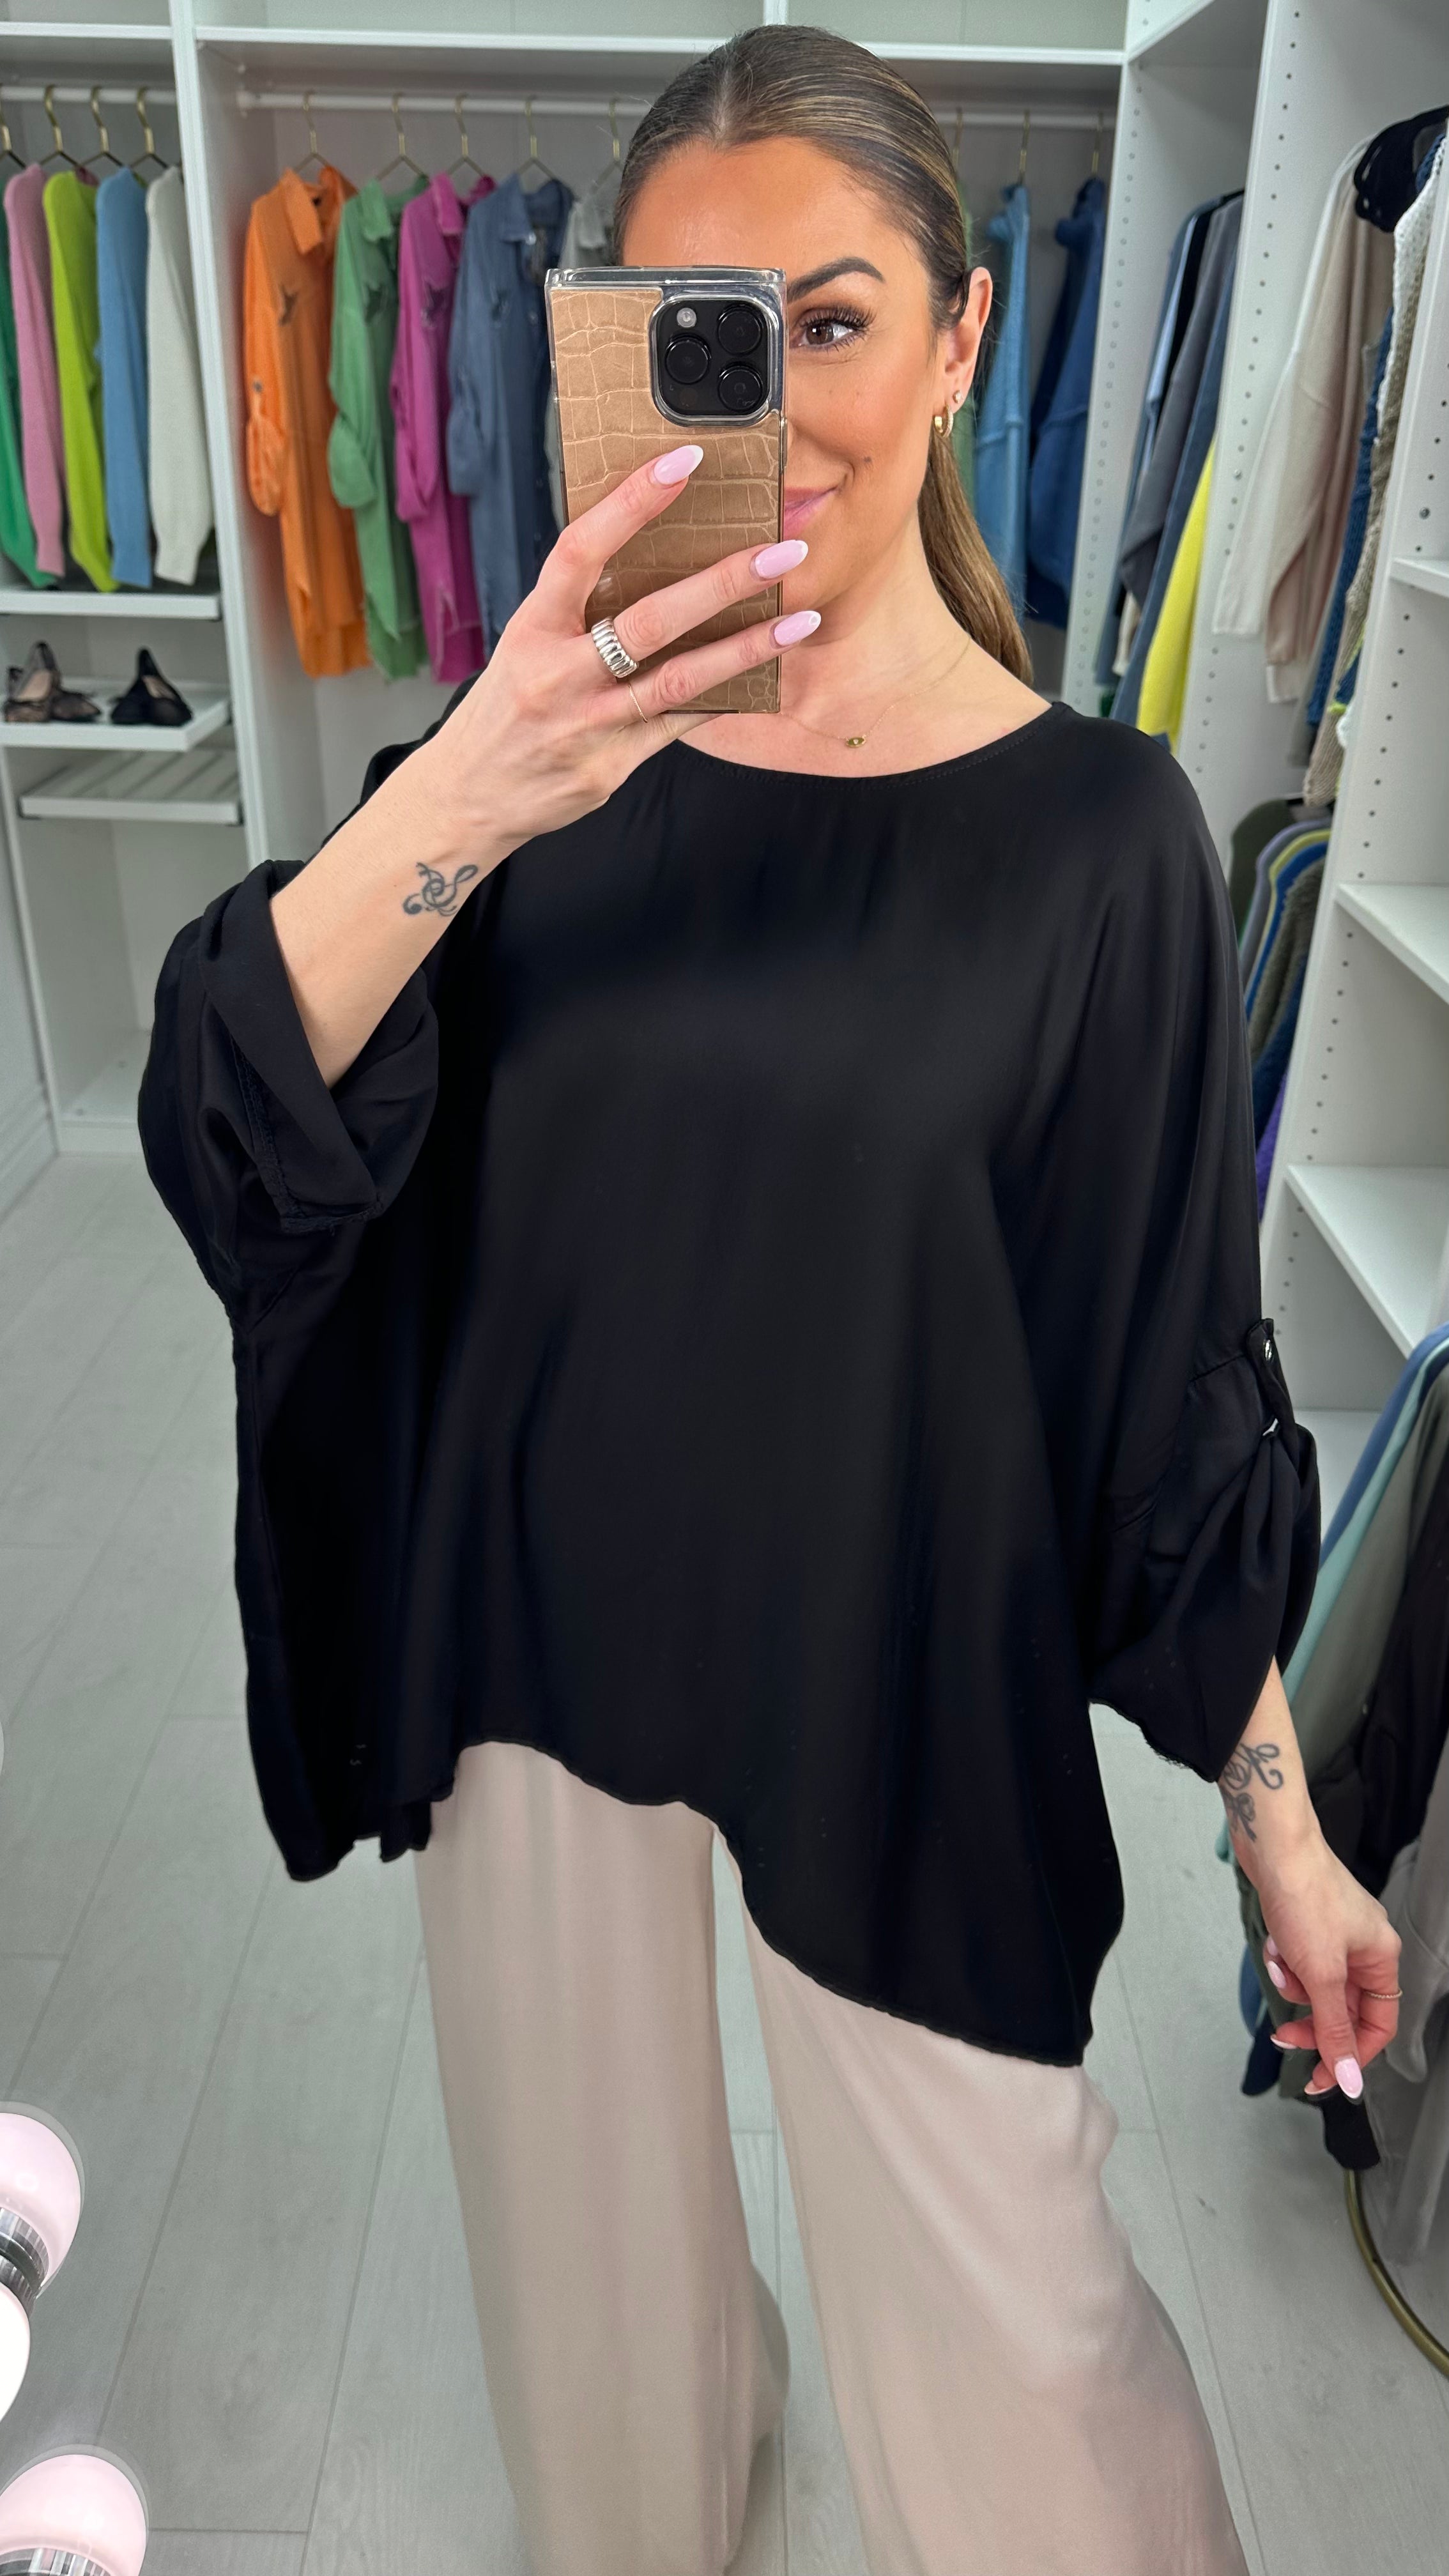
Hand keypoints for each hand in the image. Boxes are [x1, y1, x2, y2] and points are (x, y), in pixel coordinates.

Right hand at [414, 442, 816, 865]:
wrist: (471, 795)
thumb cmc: (507, 708)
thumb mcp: (526, 644)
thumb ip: (578, 607)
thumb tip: (653, 553)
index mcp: (533, 627)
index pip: (581, 549)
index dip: (632, 502)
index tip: (684, 462)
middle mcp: (558, 673)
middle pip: (650, 619)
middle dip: (723, 582)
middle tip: (782, 552)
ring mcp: (588, 724)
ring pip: (679, 679)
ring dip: (746, 648)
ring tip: (800, 621)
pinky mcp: (611, 766)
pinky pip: (679, 725)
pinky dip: (722, 699)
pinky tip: (766, 677)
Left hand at [1259, 1838, 1401, 2100]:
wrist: (1273, 1844)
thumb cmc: (1305, 1896)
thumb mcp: (1321, 1974)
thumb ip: (1335, 2029)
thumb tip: (1350, 2080)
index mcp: (1382, 1959)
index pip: (1377, 2027)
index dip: (1349, 2056)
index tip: (1319, 2078)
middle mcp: (1365, 1948)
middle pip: (1343, 2010)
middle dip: (1311, 2022)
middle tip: (1283, 2037)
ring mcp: (1336, 1935)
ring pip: (1315, 1986)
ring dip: (1292, 1982)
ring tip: (1280, 1959)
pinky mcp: (1308, 1925)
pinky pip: (1298, 1962)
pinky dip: (1283, 1959)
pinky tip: (1274, 1941)